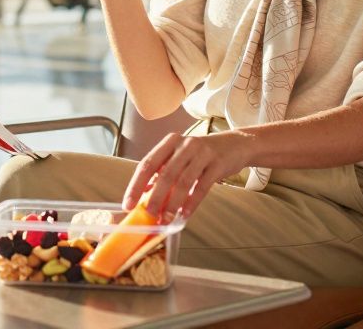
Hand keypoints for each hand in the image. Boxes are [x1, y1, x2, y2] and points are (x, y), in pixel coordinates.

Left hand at [122, 131, 252, 219]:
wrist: (235, 144)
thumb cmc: (201, 154)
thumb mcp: (180, 157)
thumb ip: (162, 172)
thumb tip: (143, 193)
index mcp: (170, 142)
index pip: (147, 164)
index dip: (135, 185)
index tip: (128, 204)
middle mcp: (185, 145)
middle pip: (165, 174)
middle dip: (155, 197)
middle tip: (149, 215)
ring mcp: (202, 153)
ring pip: (183, 181)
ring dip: (173, 203)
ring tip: (166, 219)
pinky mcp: (217, 164)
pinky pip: (202, 186)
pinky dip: (192, 202)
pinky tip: (185, 214)